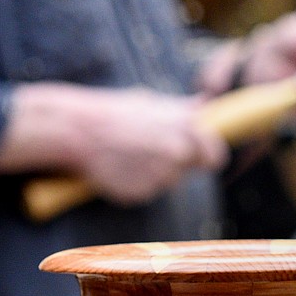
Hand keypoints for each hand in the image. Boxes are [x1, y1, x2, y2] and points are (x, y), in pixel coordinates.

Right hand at [78, 88, 227, 204]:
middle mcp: (180, 152)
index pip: (216, 157)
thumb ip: (182, 109)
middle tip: (152, 154)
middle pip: (190, 170)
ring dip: (153, 173)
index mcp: (188, 127)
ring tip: (129, 156)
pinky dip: (136, 184)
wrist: (80, 131)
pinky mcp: (143, 193)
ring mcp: (162, 175)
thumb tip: (205, 103)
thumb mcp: (152, 102)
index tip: (196, 158)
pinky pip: (146, 192)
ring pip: (166, 181)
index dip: (207, 158)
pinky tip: (120, 168)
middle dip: (178, 165)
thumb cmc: (115, 113)